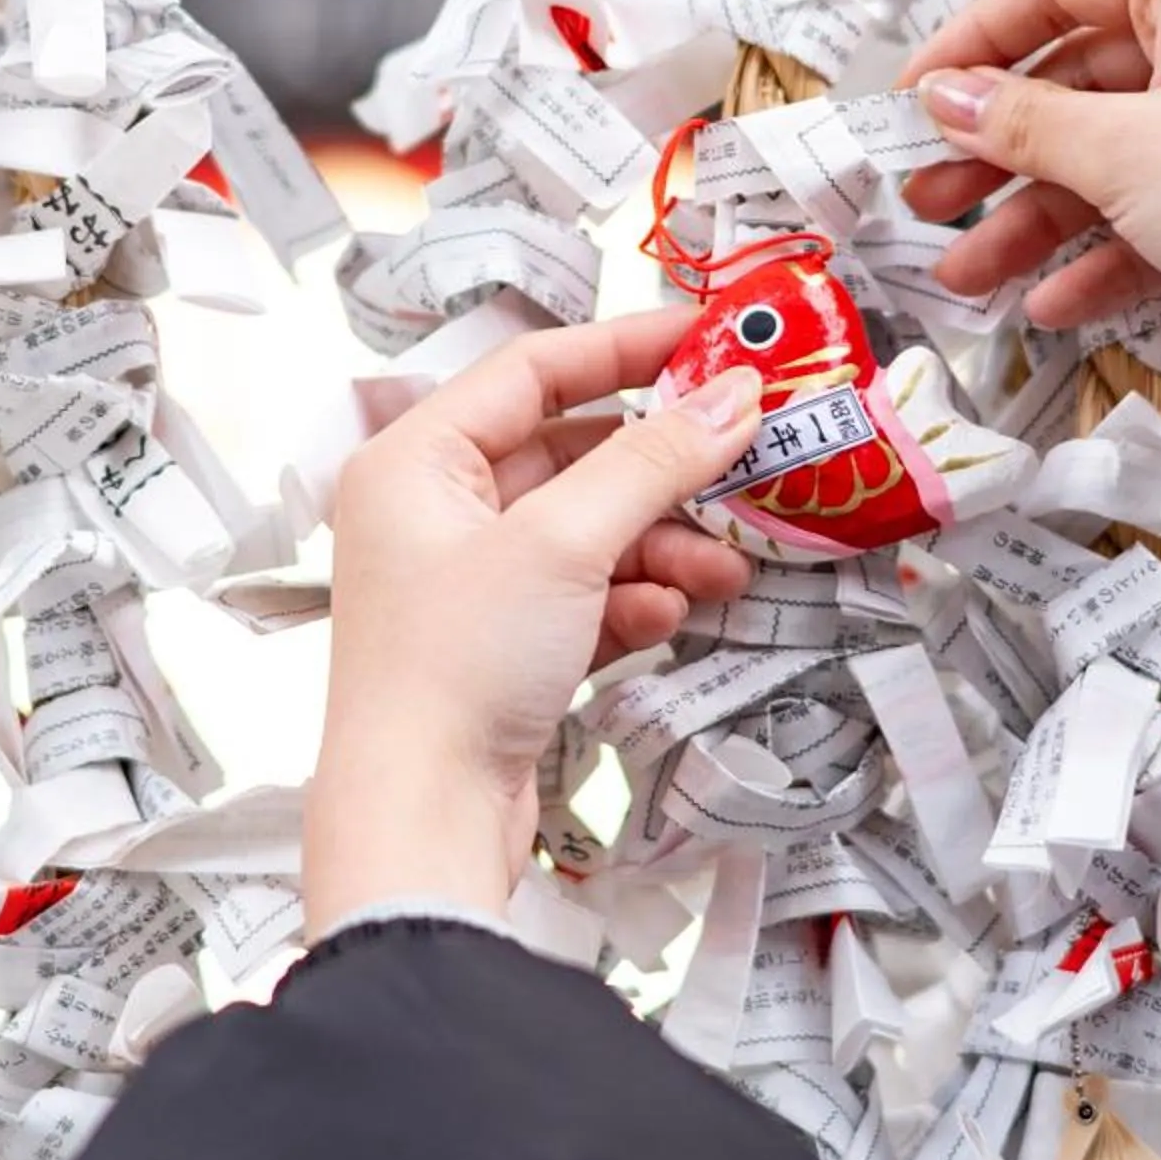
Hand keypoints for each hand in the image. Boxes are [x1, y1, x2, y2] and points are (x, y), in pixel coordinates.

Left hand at [303, 312, 762, 934]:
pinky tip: (668, 616)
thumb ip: (653, 462)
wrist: (422, 821)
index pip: (532, 368)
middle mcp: (431, 512)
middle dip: (660, 470)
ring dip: (661, 544)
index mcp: (415, 460)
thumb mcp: (563, 544)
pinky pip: (585, 596)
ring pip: (588, 531)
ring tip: (724, 567)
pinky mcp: (501, 649)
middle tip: (744, 463)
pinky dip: (633, 600)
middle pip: (570, 454)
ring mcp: (466, 584)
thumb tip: (731, 397)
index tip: (708, 338)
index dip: (625, 347)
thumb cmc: (453, 670)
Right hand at [899, 0, 1160, 366]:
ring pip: (1111, 150)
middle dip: (996, 152)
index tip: (912, 98)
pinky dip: (1104, 248)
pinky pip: (1158, 200)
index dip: (969, 44)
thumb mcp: (1118, 149)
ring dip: (1036, 216)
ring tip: (970, 270)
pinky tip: (1051, 301)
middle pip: (1075, 78)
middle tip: (930, 195)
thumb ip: (1019, 123)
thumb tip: (945, 100)